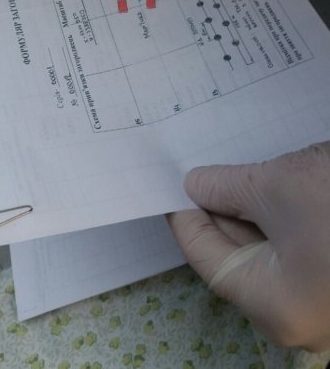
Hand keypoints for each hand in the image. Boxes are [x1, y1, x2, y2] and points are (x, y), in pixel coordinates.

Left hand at [168, 142, 329, 351]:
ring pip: (270, 248)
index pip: (210, 261)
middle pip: (240, 256)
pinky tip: (264, 181)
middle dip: (217, 210)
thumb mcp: (277, 188)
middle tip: (193, 171)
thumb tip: (194, 186)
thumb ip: (226, 189)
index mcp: (275, 306)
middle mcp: (300, 312)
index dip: (184, 220)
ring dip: (248, 209)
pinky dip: (277, 213)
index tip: (166, 187)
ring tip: (224, 169)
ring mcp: (323, 294)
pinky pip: (296, 243)